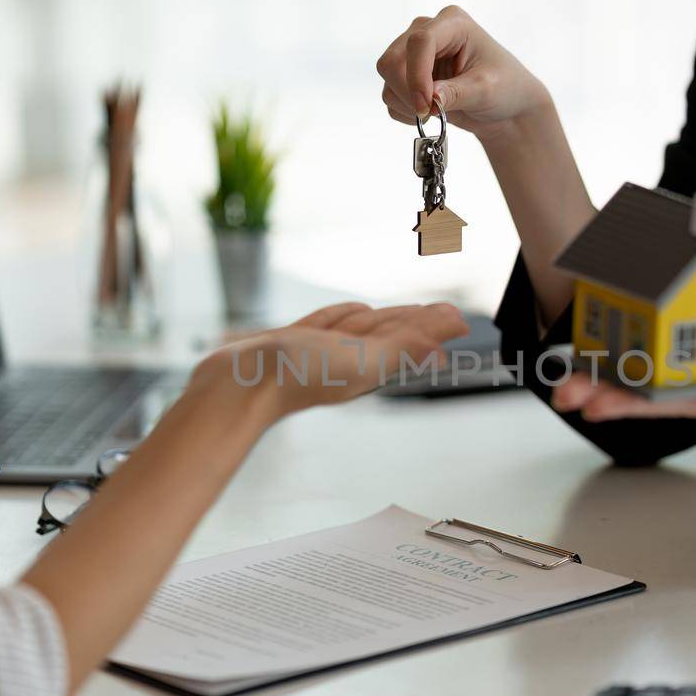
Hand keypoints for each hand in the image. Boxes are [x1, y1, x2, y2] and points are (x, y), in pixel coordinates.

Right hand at [192, 302, 470, 418]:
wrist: (238, 383)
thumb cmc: (298, 375)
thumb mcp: (360, 360)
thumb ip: (402, 350)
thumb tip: (444, 349)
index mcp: (370, 364)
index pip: (410, 339)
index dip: (434, 327)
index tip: (458, 319)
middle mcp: (349, 358)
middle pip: (392, 333)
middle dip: (418, 322)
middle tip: (446, 313)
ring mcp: (321, 351)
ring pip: (361, 327)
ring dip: (387, 317)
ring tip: (407, 313)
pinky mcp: (294, 342)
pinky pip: (327, 324)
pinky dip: (344, 315)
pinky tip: (352, 313)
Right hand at [376, 5, 550, 138]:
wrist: (506, 107)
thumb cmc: (505, 88)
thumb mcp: (486, 90)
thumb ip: (457, 93)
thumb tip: (430, 98)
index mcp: (452, 23)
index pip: (419, 41)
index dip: (416, 75)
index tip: (425, 105)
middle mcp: (428, 32)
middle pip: (393, 59)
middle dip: (407, 92)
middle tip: (429, 114)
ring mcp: (414, 53)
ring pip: (387, 79)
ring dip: (406, 104)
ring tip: (436, 114)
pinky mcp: (407, 75)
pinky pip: (390, 95)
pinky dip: (404, 111)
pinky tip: (429, 113)